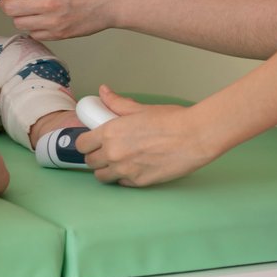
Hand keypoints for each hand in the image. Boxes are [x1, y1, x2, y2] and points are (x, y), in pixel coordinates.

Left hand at [0, 0, 122, 39]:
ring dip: (19, 15)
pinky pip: (34, 33)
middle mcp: (46, 4)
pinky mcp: (58, 34)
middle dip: (6, 2)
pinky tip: (40, 18)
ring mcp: (52, 22)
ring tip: (27, 8)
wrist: (113, 2)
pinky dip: (33, 26)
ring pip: (19, 23)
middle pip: (9, 8)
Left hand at [76, 88, 221, 186]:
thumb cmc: (171, 120)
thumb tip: (103, 92)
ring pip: (102, 177)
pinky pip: (122, 183)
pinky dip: (123, 177)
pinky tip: (133, 167)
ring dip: (106, 170)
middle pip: (90, 162)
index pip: (82, 144)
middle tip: (106, 150)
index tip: (91, 140)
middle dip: (95, 156)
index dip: (85, 142)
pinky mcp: (139, 183)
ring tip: (117, 161)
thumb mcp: (140, 108)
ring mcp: (125, 171)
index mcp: (110, 132)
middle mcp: (114, 154)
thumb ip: (117, 103)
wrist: (194, 137)